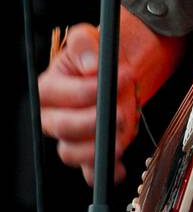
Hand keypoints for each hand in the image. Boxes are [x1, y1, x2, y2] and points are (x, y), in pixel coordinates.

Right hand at [38, 23, 140, 184]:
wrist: (119, 72)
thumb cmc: (98, 57)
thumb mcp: (89, 39)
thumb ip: (84, 44)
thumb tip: (91, 65)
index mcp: (49, 88)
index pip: (53, 94)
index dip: (80, 92)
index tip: (105, 84)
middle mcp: (55, 117)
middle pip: (62, 128)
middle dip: (92, 122)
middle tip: (118, 111)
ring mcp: (72, 138)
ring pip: (73, 153)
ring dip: (99, 145)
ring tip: (123, 128)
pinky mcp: (90, 153)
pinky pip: (91, 171)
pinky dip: (105, 172)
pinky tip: (119, 166)